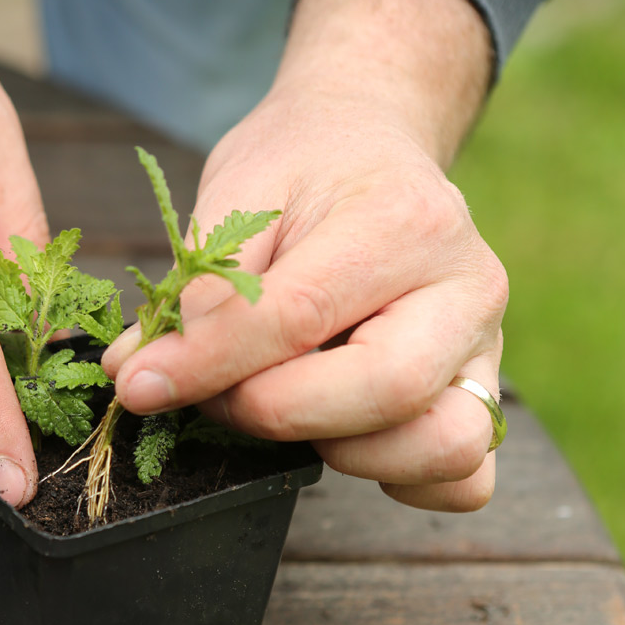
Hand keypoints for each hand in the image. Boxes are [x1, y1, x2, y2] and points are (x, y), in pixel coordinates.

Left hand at [104, 0, 507, 511]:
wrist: (372, 143)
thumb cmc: (303, 167)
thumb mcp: (240, 192)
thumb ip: (198, 286)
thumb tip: (139, 376)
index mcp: (406, 220)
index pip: (301, 315)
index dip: (210, 362)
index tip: (141, 384)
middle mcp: (467, 288)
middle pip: (388, 390)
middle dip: (279, 413)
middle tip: (221, 397)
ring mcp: (485, 350)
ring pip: (444, 449)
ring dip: (347, 454)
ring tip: (289, 409)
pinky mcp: (481, 398)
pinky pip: (465, 480)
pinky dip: (402, 481)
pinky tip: (345, 439)